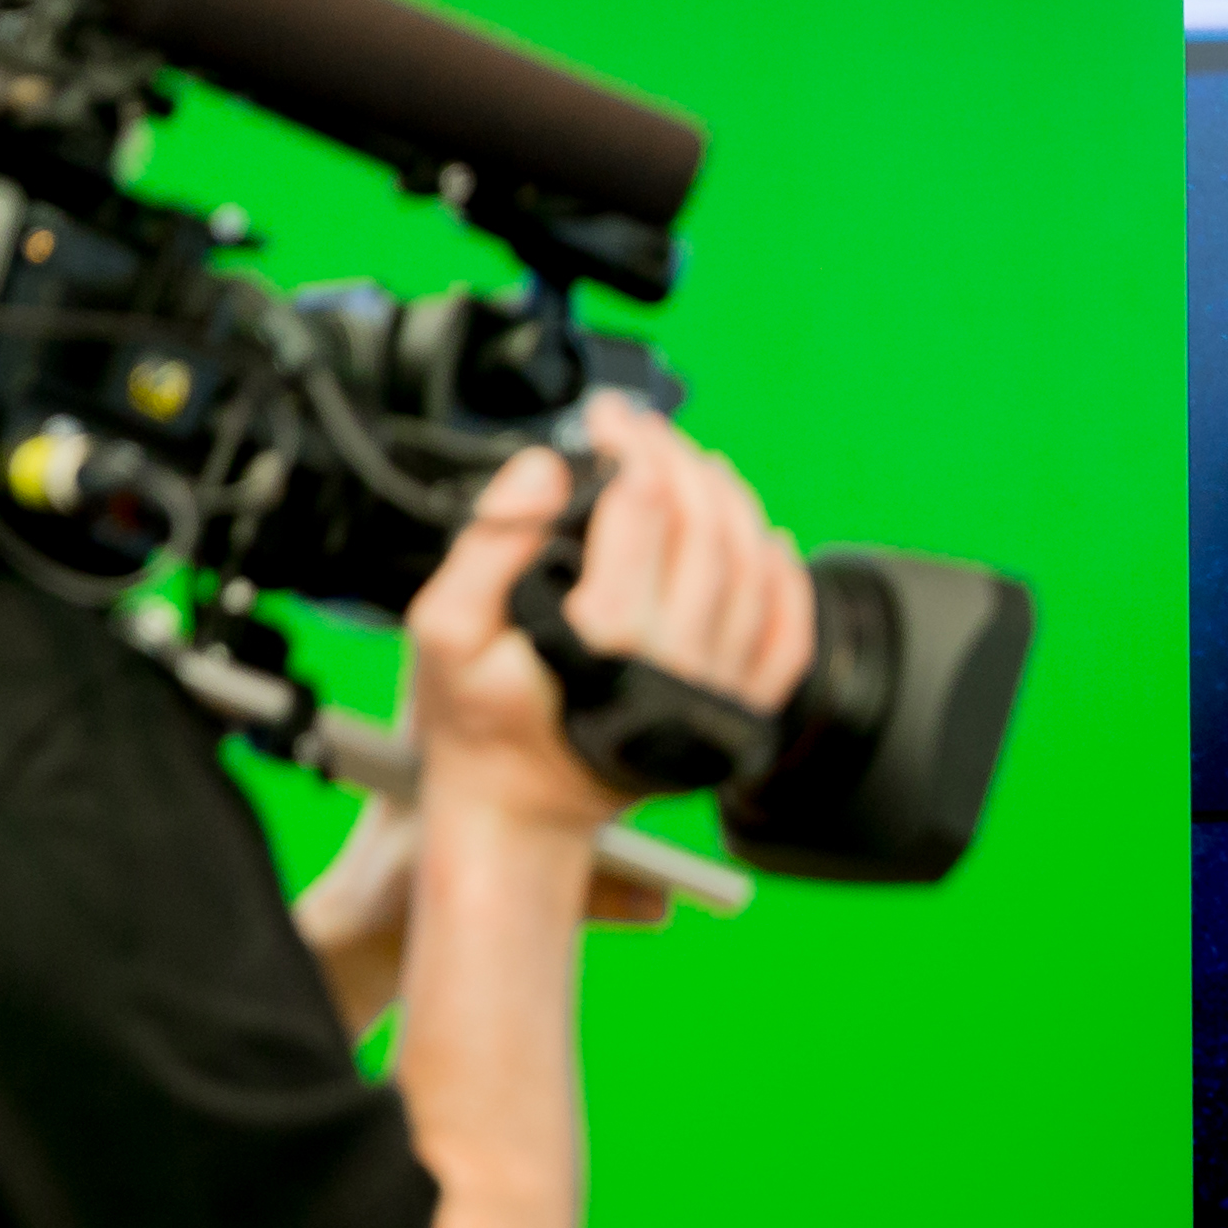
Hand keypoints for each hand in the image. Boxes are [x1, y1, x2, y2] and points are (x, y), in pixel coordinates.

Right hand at [405, 393, 811, 836]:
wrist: (518, 809)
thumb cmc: (476, 725)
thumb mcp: (441, 631)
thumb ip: (488, 544)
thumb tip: (544, 467)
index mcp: (606, 640)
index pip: (643, 512)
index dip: (628, 447)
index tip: (606, 419)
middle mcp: (677, 665)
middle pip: (707, 528)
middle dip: (678, 462)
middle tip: (647, 430)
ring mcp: (717, 692)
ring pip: (754, 571)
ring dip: (730, 504)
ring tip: (695, 465)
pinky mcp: (738, 712)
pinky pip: (786, 637)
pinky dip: (784, 580)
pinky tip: (764, 540)